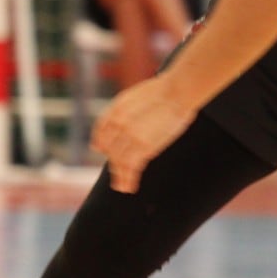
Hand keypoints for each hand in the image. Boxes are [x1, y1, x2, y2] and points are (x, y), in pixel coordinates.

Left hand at [90, 73, 195, 193]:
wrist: (176, 92)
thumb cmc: (164, 90)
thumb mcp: (137, 95)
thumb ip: (127, 108)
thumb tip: (127, 117)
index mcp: (116, 109)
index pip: (101, 130)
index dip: (100, 142)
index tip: (101, 149)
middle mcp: (117, 124)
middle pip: (110, 148)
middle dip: (113, 161)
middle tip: (116, 172)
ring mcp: (129, 136)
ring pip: (119, 160)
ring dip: (119, 175)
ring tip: (121, 186)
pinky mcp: (142, 147)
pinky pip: (131, 168)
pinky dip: (129, 179)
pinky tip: (129, 187)